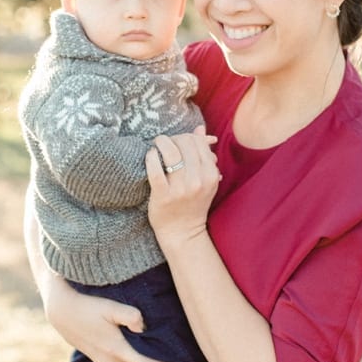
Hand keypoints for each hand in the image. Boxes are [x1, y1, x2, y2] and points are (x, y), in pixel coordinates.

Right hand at [42, 280, 191, 361]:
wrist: (60, 311)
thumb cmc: (86, 306)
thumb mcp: (110, 307)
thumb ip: (131, 316)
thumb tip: (143, 327)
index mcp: (117, 350)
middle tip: (166, 353)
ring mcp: (101, 361)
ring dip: (137, 360)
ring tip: (147, 346)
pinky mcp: (95, 357)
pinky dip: (126, 356)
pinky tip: (126, 341)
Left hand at [146, 126, 219, 246]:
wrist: (183, 232)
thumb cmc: (193, 203)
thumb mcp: (205, 180)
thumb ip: (204, 154)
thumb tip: (201, 130)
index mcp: (211, 175)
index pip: (198, 143)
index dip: (186, 137)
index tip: (177, 142)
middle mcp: (198, 181)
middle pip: (185, 145)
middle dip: (172, 139)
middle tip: (164, 143)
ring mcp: (181, 188)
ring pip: (171, 154)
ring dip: (161, 144)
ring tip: (156, 146)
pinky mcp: (163, 195)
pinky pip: (155, 169)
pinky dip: (151, 158)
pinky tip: (150, 156)